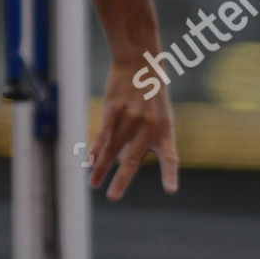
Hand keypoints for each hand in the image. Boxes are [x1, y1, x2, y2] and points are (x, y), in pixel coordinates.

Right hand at [88, 56, 178, 200]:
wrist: (140, 61)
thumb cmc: (150, 93)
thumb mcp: (157, 115)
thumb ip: (143, 139)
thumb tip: (123, 162)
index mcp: (164, 129)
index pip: (170, 156)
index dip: (170, 173)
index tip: (171, 190)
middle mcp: (148, 125)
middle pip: (133, 158)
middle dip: (122, 180)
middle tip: (113, 197)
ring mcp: (131, 116)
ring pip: (113, 147)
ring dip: (101, 167)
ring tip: (93, 184)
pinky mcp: (114, 107)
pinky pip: (103, 132)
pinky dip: (95, 148)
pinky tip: (88, 160)